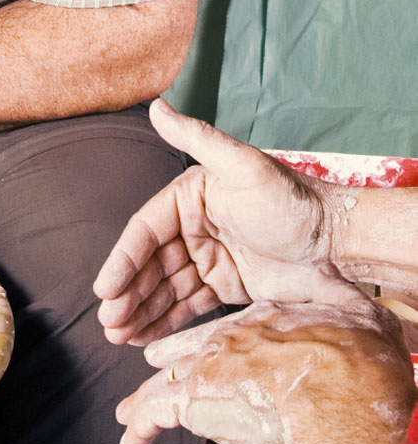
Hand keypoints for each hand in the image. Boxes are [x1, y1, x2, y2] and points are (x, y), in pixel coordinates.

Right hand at [94, 99, 357, 345]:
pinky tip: (143, 338)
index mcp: (189, 197)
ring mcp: (208, 258)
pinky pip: (188, 305)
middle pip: (150, 264)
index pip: (146, 231)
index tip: (105, 290)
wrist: (338, 242)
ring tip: (118, 336)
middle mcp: (193, 227)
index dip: (123, 261)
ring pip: (164, 288)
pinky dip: (165, 321)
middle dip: (128, 293)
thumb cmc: (290, 199)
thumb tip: (155, 105)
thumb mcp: (242, 165)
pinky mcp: (226, 285)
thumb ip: (197, 137)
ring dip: (140, 311)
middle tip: (109, 323)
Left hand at [115, 298, 416, 443]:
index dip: (191, 342)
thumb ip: (330, 288)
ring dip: (145, 403)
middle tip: (146, 375)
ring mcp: (208, 364)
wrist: (343, 379)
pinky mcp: (194, 392)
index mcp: (258, 320)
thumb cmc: (354, 352)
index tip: (171, 351)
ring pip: (164, 383)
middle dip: (163, 368)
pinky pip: (157, 410)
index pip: (215, 331)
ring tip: (128, 418)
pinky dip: (142, 423)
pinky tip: (132, 435)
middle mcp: (228, 339)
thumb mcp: (347, 305)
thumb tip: (327, 272)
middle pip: (185, 356)